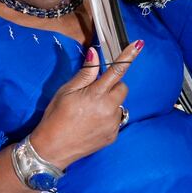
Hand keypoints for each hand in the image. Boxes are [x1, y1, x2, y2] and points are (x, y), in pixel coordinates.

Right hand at [30, 41, 142, 169]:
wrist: (52, 148)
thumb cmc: (56, 116)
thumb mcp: (66, 91)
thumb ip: (85, 73)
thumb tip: (95, 53)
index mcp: (96, 94)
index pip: (116, 71)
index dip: (128, 56)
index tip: (138, 44)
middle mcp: (109, 109)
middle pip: (122, 88)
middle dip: (113, 85)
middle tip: (95, 91)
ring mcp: (113, 124)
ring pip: (119, 104)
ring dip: (110, 103)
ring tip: (90, 111)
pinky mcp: (113, 136)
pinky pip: (116, 119)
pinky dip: (108, 117)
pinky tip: (92, 123)